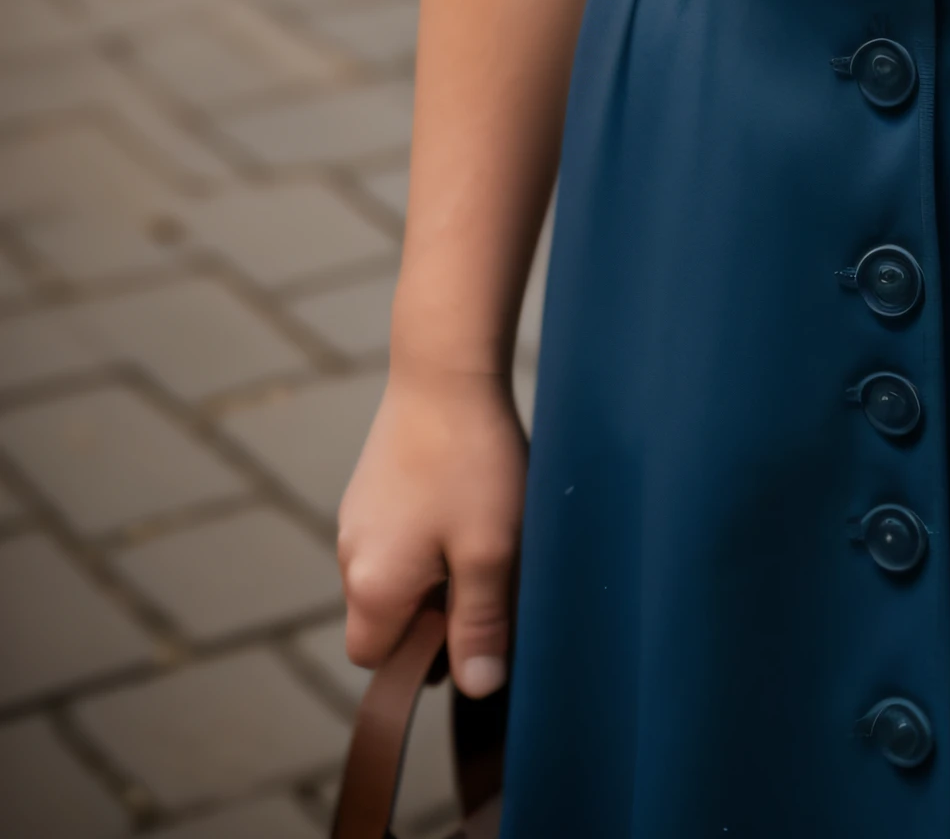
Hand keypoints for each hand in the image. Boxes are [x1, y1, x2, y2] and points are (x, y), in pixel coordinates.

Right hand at [337, 364, 526, 697]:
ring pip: (392, 574)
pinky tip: (463, 498)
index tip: (471, 624)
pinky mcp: (371, 487)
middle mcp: (350, 556)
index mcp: (371, 585)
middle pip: (384, 618)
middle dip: (432, 612)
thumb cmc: (471, 463)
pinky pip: (394, 536)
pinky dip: (426, 535)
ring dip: (433, 571)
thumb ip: (481, 625)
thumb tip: (477, 688)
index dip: (423, 657)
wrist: (445, 370)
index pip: (377, 660)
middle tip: (484, 573)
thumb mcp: (490, 552)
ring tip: (480, 529)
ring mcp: (357, 517)